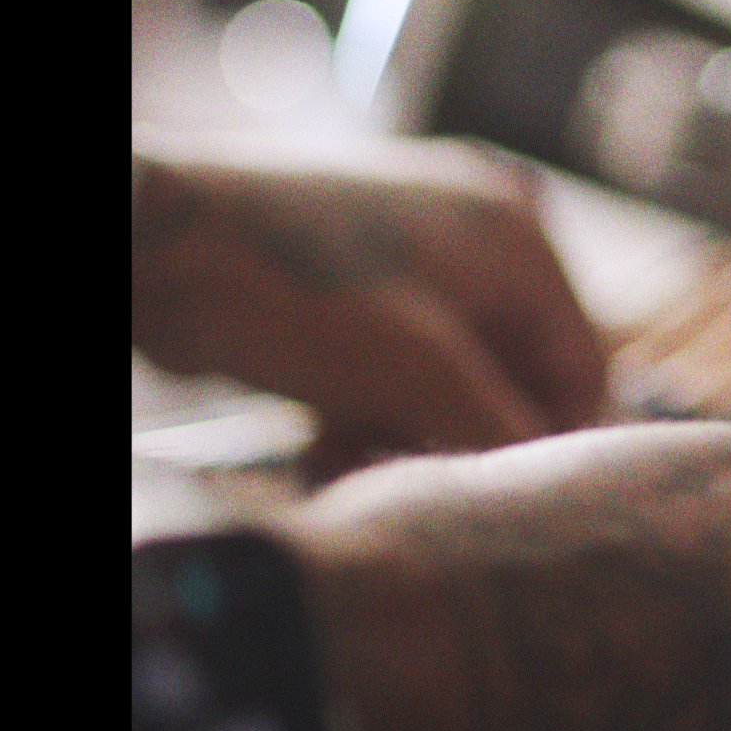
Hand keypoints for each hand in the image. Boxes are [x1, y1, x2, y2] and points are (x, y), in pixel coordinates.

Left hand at [131, 135, 607, 479]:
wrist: (152, 236)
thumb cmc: (298, 298)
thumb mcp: (420, 381)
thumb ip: (503, 435)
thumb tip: (547, 485)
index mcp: (519, 238)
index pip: (578, 367)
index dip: (550, 444)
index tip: (509, 504)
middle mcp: (480, 226)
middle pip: (510, 368)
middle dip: (461, 434)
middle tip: (415, 485)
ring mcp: (414, 238)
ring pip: (449, 365)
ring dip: (410, 426)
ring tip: (352, 461)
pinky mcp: (355, 260)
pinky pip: (397, 346)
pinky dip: (375, 396)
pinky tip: (327, 437)